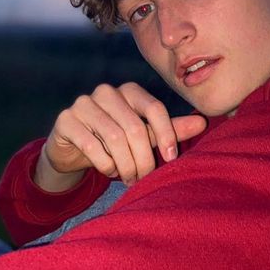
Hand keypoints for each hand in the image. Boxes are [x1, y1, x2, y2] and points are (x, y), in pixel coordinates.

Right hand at [35, 83, 206, 191]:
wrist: (73, 149)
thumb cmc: (115, 141)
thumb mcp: (145, 136)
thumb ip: (171, 130)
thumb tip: (203, 123)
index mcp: (129, 91)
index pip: (155, 108)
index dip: (167, 135)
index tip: (171, 159)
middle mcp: (106, 92)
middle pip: (135, 128)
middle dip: (144, 159)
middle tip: (145, 178)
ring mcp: (83, 104)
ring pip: (115, 138)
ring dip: (125, 165)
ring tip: (129, 177)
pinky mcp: (66, 120)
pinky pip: (92, 146)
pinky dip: (106, 164)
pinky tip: (110, 171)